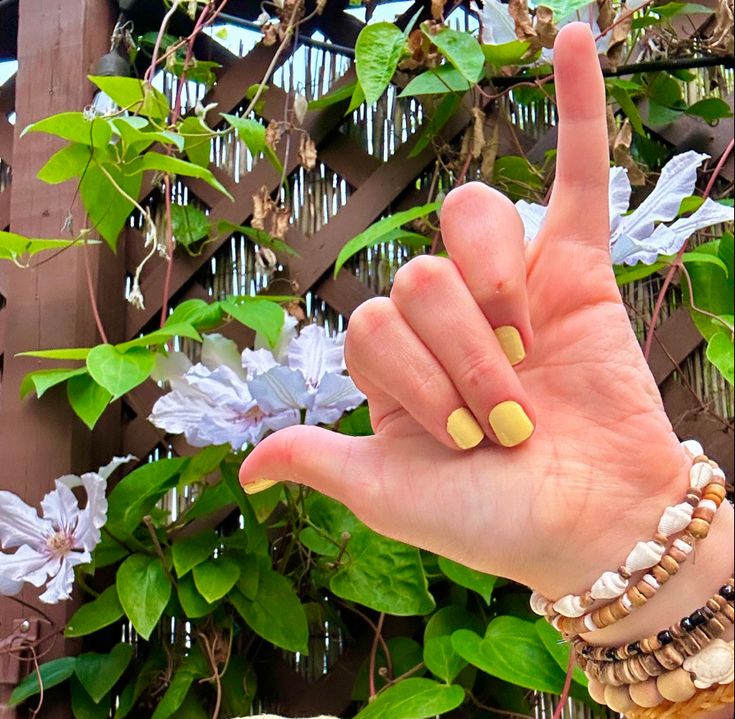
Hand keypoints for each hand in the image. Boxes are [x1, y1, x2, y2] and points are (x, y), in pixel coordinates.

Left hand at [240, 23, 690, 597]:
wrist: (595, 526)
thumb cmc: (494, 519)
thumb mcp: (389, 496)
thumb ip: (320, 460)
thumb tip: (244, 471)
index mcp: (398, 371)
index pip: (367, 323)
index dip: (405, 378)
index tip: (454, 442)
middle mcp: (446, 323)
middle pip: (415, 278)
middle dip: (458, 358)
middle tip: (500, 422)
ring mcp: (510, 288)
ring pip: (467, 230)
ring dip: (492, 296)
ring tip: (528, 358)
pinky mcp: (576, 270)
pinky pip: (575, 175)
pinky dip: (576, 109)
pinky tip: (577, 40)